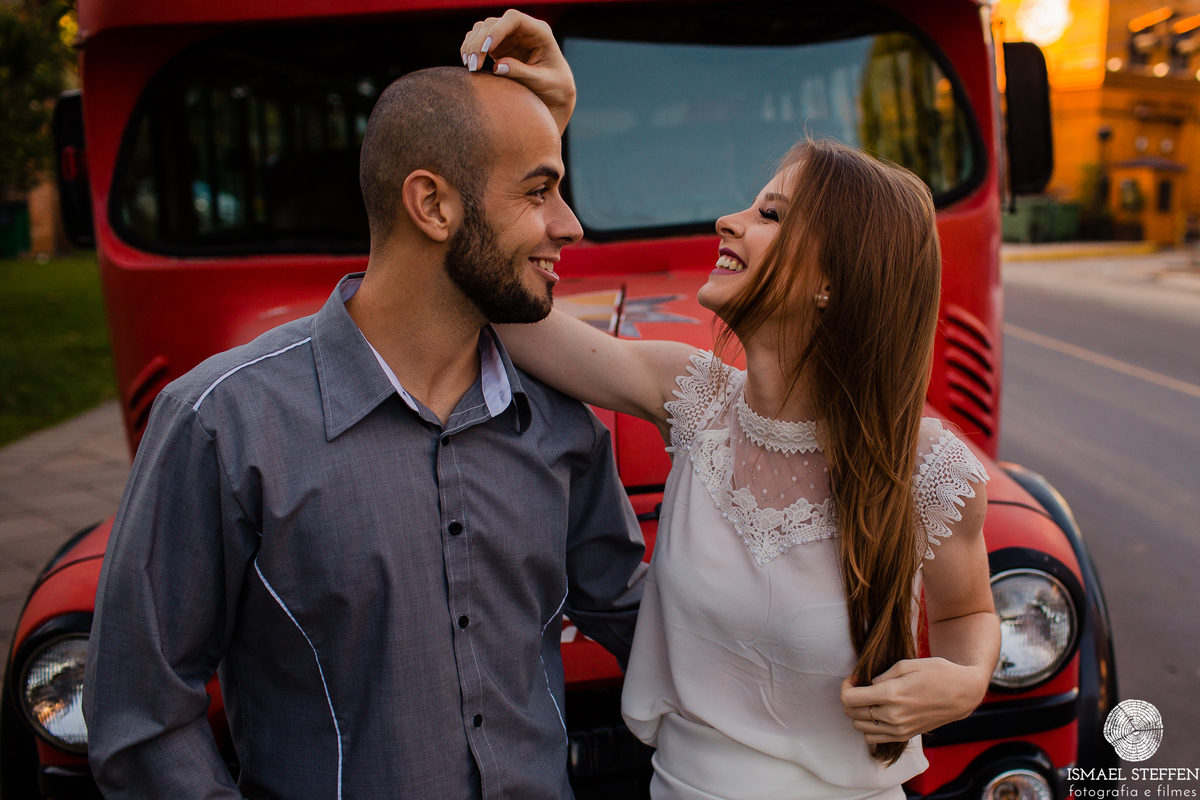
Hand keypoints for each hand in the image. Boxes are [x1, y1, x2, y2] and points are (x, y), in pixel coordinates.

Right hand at [460, 9, 575, 134]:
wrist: (556, 93)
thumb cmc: (556, 87)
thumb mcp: (543, 82)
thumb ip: (522, 73)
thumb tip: (497, 66)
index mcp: (540, 32)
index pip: (514, 19)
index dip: (497, 30)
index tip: (487, 49)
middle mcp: (523, 30)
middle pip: (493, 23)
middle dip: (480, 42)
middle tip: (473, 66)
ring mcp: (509, 37)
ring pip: (482, 29)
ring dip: (472, 45)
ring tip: (470, 68)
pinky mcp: (499, 46)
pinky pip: (479, 41)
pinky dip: (471, 49)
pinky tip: (469, 64)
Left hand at [840, 657, 989, 744]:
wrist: (962, 693)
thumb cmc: (937, 673)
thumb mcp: (907, 664)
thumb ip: (881, 675)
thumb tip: (867, 684)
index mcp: (891, 694)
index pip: (849, 699)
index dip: (845, 686)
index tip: (853, 679)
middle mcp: (892, 715)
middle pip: (851, 714)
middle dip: (850, 699)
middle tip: (860, 687)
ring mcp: (899, 729)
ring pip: (859, 728)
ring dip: (859, 714)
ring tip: (870, 700)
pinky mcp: (904, 736)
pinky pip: (873, 739)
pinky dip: (869, 727)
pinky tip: (878, 713)